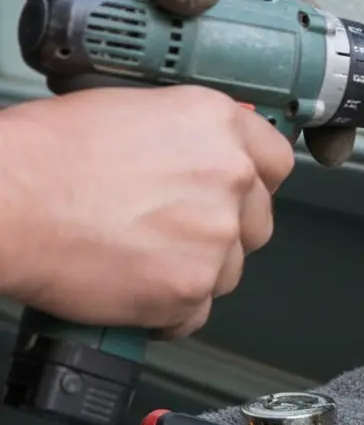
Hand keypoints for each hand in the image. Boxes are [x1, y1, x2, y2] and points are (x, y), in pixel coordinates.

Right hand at [0, 86, 294, 338]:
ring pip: (228, 270)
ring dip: (193, 271)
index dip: (253, 182)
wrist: (8, 199)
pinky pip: (195, 313)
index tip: (237, 194)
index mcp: (219, 124)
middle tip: (171, 232)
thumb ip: (186, 136)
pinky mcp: (189, 288)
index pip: (276, 161)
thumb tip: (201, 154)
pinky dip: (167, 312)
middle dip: (222, 231)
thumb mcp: (133, 111)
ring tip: (139, 259)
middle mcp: (231, 176)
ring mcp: (215, 235)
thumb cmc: (46, 153)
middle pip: (256, 220)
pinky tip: (132, 291)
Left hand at [5, 0, 352, 165]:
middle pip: (269, 97)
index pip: (314, 50)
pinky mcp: (153, 78)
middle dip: (253, 124)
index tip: (327, 141)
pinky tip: (111, 97)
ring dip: (187, 125)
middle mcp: (236, 32)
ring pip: (213, 114)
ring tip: (145, 101)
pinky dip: (140, 120)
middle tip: (223, 134)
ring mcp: (194, 60)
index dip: (326, 98)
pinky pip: (160, 117)